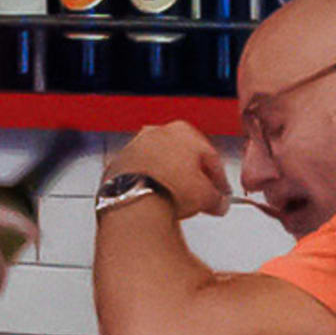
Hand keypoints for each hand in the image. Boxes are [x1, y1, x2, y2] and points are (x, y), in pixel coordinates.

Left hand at [107, 123, 231, 220]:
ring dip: (167, 178)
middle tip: (197, 195)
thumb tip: (218, 203)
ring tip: (173, 200)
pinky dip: (146, 185)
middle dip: (190, 175)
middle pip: (181, 155)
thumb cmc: (168, 190)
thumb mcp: (206, 197)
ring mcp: (134, 147)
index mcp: (184, 131)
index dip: (218, 179)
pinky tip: (153, 199)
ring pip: (158, 163)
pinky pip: (138, 174)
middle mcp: (157, 133)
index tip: (219, 192)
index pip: (210, 156)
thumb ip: (217, 198)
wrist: (133, 202)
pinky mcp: (116, 165)